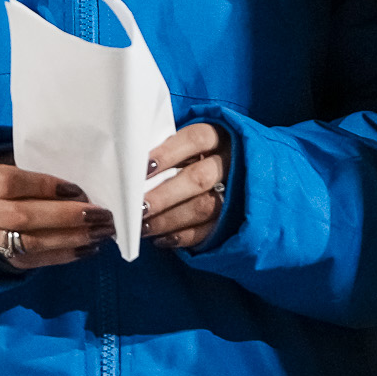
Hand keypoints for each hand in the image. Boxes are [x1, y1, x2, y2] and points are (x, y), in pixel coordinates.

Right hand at [0, 151, 111, 269]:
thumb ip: (27, 162)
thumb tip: (75, 168)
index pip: (7, 184)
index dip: (42, 186)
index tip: (75, 187)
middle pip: (20, 217)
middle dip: (64, 217)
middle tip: (100, 214)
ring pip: (27, 244)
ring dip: (69, 239)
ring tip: (101, 233)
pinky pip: (30, 261)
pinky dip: (61, 256)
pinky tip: (88, 249)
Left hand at [141, 122, 230, 250]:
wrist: (243, 171)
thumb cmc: (198, 155)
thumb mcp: (190, 144)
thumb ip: (168, 149)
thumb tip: (133, 164)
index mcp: (219, 136)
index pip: (195, 139)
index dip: (168, 153)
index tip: (142, 168)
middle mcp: (231, 162)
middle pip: (199, 178)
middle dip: (165, 195)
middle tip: (139, 207)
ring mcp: (236, 192)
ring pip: (204, 207)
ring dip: (170, 219)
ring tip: (143, 227)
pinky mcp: (235, 219)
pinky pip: (210, 231)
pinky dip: (183, 237)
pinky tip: (161, 239)